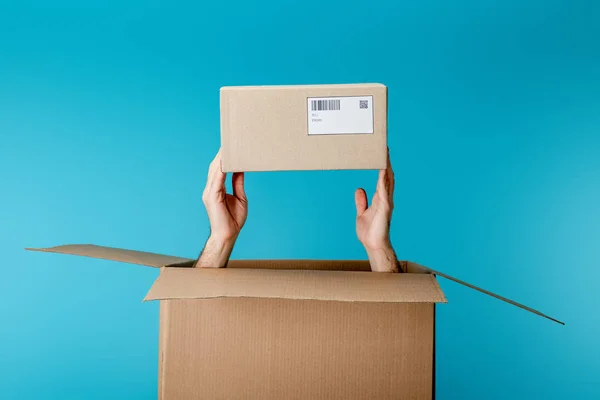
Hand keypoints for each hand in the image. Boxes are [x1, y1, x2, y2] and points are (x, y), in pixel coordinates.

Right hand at [196, 149, 247, 267]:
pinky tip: (226, 160)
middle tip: (230, 140)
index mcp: (216, 188)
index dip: (224, 157)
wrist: (228, 235)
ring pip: (215, 170)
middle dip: (222, 154)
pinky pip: (216, 179)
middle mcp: (210, 188)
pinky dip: (221, 169)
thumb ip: (237, 183)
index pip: (219, 169)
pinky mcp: (211, 196)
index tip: (230, 146)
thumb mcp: (240, 197)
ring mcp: (209, 192)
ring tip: (229, 146)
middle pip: (215, 166)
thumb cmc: (233, 219)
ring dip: (221, 158)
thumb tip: (241, 169)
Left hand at [355, 149, 398, 271]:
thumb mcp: (362, 213)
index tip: (382, 155)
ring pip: (387, 181)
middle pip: (387, 177)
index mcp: (380, 199)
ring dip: (386, 167)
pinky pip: (384, 191)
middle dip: (386, 162)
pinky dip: (384, 180)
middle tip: (385, 148)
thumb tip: (359, 189)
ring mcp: (386, 202)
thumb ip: (362, 201)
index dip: (383, 167)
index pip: (382, 179)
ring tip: (385, 155)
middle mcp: (385, 198)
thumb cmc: (370, 232)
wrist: (373, 245)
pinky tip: (383, 172)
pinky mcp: (385, 208)